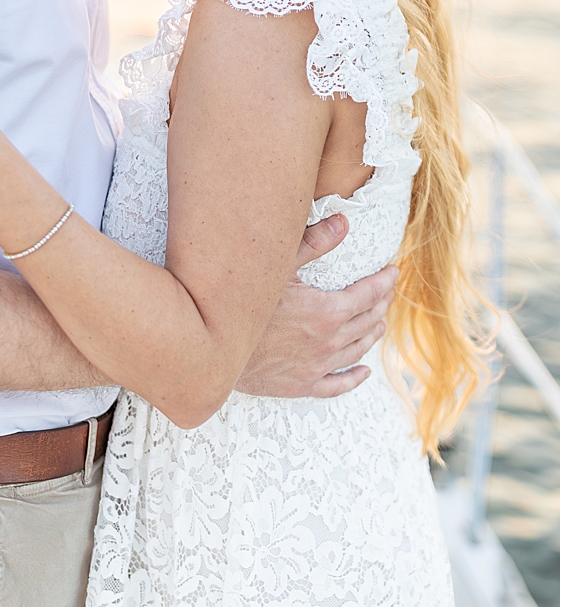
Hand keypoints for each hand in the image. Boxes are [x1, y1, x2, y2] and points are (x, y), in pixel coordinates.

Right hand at [234, 213, 396, 398]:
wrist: (213, 348)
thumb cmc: (241, 304)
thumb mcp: (276, 267)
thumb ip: (313, 244)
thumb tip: (343, 222)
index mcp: (327, 311)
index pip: (369, 294)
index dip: (384, 281)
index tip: (393, 271)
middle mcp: (329, 342)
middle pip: (368, 321)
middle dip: (381, 304)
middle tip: (387, 292)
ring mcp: (317, 366)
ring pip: (358, 350)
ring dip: (371, 334)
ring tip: (378, 323)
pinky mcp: (301, 384)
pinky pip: (338, 384)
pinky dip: (355, 377)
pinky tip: (362, 371)